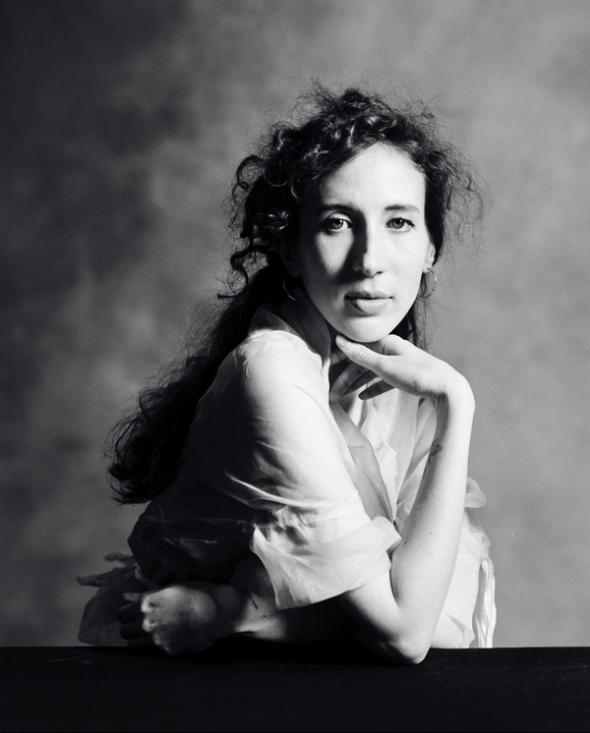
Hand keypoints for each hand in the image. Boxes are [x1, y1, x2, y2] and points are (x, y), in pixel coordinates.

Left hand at [117, 583, 228, 655]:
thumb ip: (148, 595)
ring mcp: (156, 639)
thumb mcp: (171, 587)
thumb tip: (129, 597)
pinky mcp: (167, 651)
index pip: (121, 615)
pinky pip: (152, 651)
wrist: (218, 611)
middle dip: (131, 627)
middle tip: (141, 624)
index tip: (133, 614)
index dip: (127, 614)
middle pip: (124, 631)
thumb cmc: (197, 593)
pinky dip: (157, 646)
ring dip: (139, 639)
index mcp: (147, 604)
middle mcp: (147, 622)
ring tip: (151, 634)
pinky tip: (167, 638)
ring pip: (132, 645)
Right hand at [334, 334, 472, 406]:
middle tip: (332, 393)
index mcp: (387, 343)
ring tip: (342, 397)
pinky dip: (372, 388)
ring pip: (371, 373)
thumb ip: (361, 355)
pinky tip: (363, 397)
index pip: (356, 347)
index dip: (339, 358)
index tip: (325, 368)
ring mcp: (399, 364)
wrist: (448, 390)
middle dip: (346, 377)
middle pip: (362, 362)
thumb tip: (339, 340)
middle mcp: (392, 350)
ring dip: (356, 384)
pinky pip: (383, 381)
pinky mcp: (405, 378)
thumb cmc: (417, 375)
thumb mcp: (385, 366)